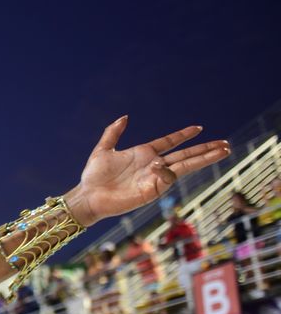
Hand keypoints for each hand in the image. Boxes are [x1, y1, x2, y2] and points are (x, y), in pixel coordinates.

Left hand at [64, 117, 230, 226]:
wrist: (88, 196)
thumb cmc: (94, 176)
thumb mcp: (103, 149)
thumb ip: (113, 133)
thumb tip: (124, 117)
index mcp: (144, 153)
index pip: (170, 142)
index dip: (183, 135)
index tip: (198, 128)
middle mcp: (153, 165)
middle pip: (185, 155)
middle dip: (205, 149)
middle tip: (226, 144)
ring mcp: (155, 178)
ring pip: (185, 166)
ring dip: (204, 159)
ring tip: (224, 151)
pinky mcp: (152, 190)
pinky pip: (167, 178)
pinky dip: (167, 170)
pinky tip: (159, 165)